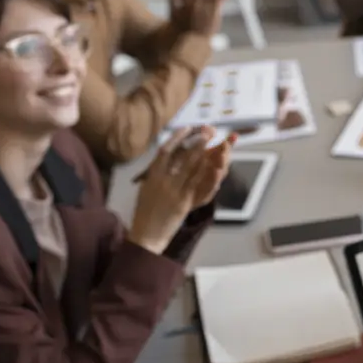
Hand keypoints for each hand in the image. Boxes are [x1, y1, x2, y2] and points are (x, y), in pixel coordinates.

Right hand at [129, 127, 234, 253]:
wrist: (146, 234)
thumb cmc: (145, 211)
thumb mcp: (147, 187)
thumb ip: (157, 172)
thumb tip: (169, 156)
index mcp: (152, 176)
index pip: (165, 151)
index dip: (177, 138)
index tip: (187, 128)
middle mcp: (163, 181)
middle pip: (183, 157)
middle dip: (198, 142)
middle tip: (209, 131)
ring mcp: (175, 192)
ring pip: (193, 169)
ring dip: (206, 154)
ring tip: (216, 143)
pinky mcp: (184, 203)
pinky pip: (199, 187)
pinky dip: (209, 176)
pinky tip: (217, 167)